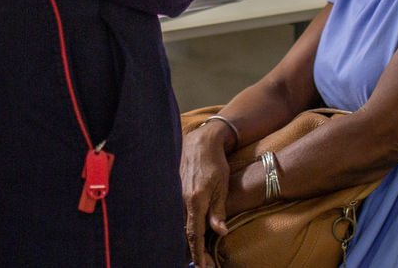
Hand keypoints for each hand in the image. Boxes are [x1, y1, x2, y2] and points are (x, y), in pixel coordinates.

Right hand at [181, 125, 231, 267]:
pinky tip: (191, 233)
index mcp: (195, 200)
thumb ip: (218, 211)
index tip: (201, 267)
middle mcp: (182, 200)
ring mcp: (176, 196)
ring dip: (190, 239)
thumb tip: (220, 232)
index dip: (197, 252)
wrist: (200, 143)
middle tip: (203, 264)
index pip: (194, 233)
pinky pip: (179, 214)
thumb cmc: (215, 163)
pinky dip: (186, 226)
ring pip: (181, 224)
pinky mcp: (175, 191)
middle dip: (194, 250)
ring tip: (199, 254)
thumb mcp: (222, 187)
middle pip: (186, 232)